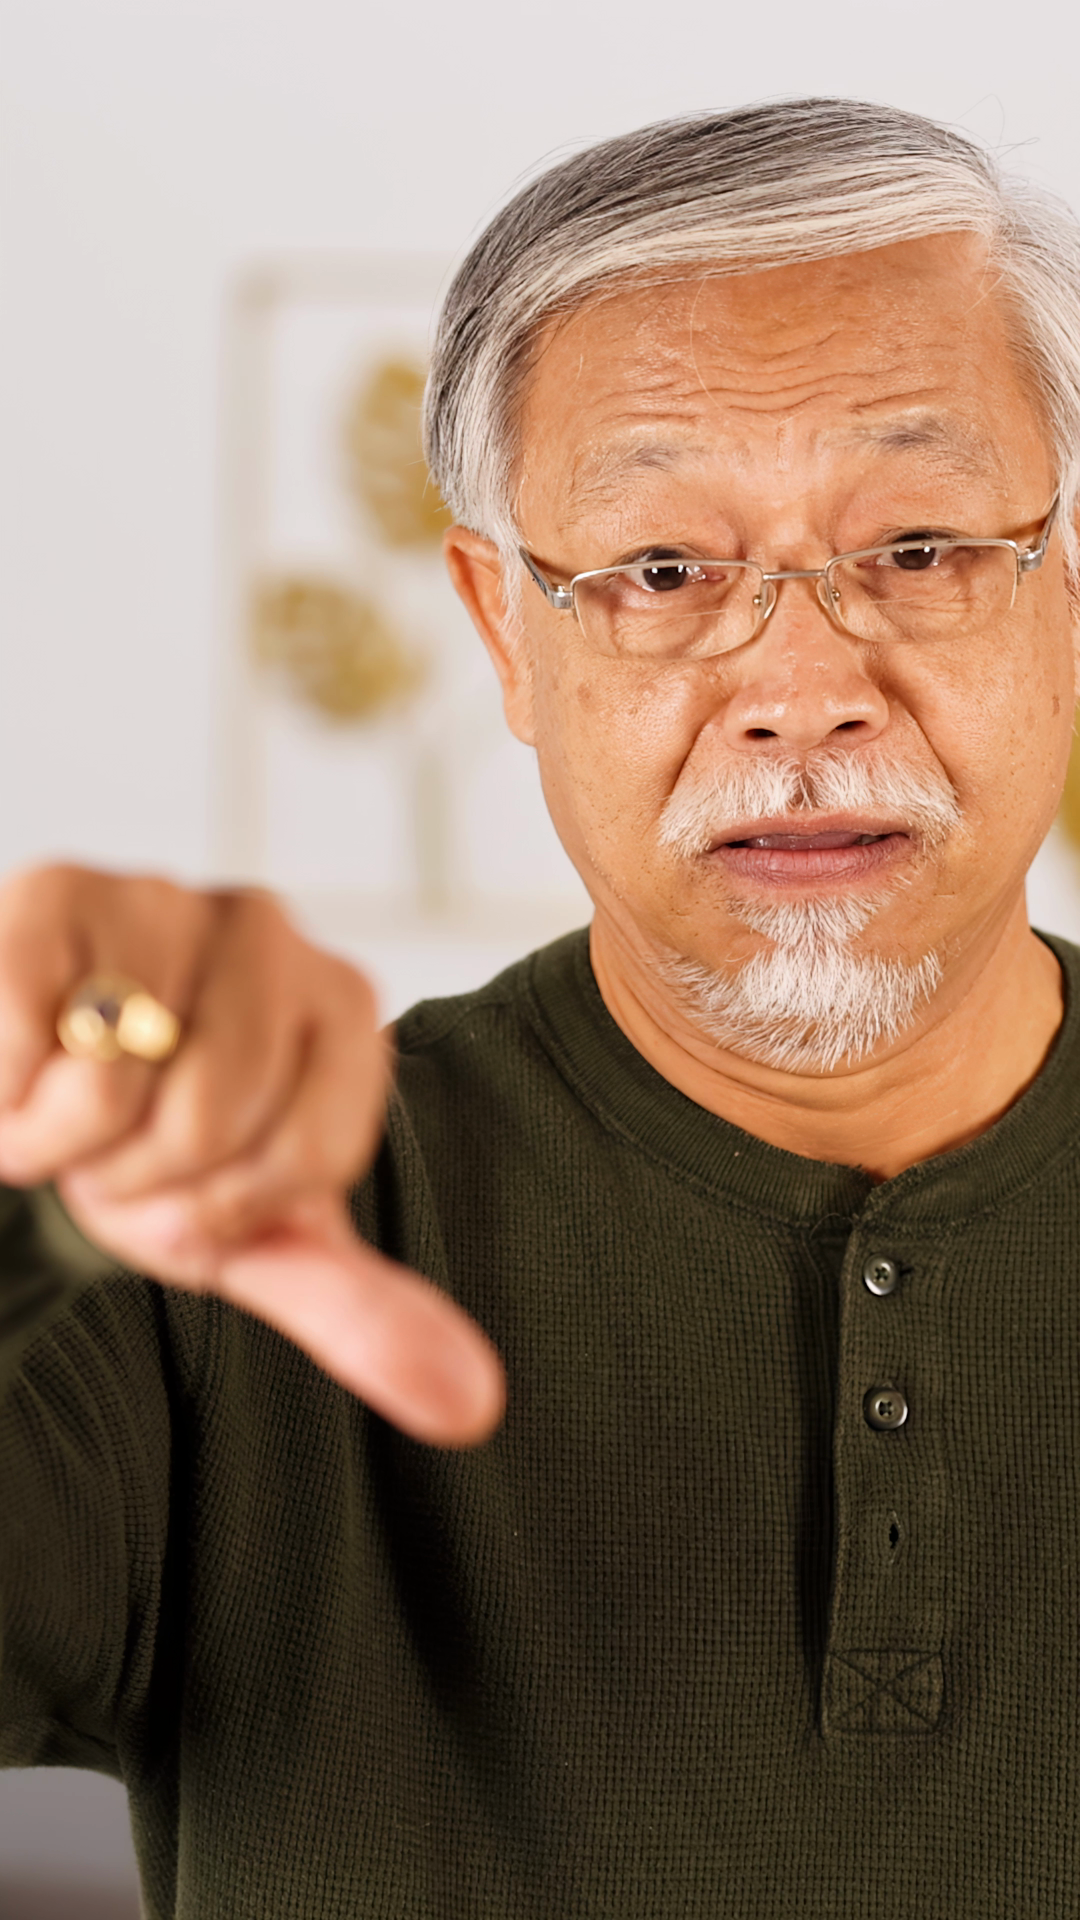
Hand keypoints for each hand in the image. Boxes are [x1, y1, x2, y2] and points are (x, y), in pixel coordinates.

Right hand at [0, 865, 503, 1444]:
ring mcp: (162, 898)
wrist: (38, 1097)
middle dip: (142, 1179)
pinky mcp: (54, 896)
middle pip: (211, 1120)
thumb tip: (473, 1404)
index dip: (229, 1207)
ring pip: (117, 1087)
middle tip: (122, 1148)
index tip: (198, 1183)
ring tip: (71, 1103)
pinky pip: (31, 1045)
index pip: (311, 1157)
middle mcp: (269, 931)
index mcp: (344, 1005)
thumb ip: (361, 1313)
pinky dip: (9, 1100)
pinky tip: (22, 1064)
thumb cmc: (154, 1154)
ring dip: (68, 1143)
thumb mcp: (259, 1237)